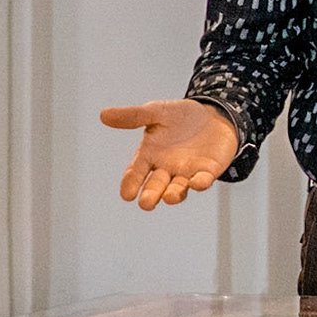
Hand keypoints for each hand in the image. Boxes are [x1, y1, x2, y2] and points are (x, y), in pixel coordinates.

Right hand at [101, 100, 240, 210]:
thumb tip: (103, 115)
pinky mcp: (208, 170)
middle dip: (151, 195)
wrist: (213, 114)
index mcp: (149, 155)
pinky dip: (200, 183)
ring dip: (174, 194)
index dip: (130, 184)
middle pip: (156, 185)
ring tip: (169, 198)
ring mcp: (187, 171)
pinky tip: (197, 183)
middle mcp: (166, 168)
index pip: (136, 173)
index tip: (126, 195)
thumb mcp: (156, 112)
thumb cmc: (180, 116)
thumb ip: (133, 116)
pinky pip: (203, 179)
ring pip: (178, 188)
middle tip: (146, 204)